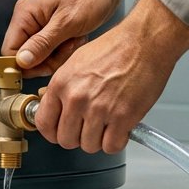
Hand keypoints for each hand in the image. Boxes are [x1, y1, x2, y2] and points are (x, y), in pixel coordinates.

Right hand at [2, 0, 161, 77]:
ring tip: (76, 39)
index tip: (45, 68)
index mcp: (25, 14)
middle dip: (48, 59)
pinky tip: (77, 37)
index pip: (9, 51)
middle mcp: (28, 19)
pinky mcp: (52, 27)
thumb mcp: (67, 23)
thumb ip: (42, 43)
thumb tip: (21, 62)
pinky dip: (65, 48)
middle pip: (26, 56)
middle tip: (68, 47)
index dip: (24, 65)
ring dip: (59, 54)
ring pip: (41, 54)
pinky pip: (52, 48)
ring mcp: (40, 23)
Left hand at [34, 0, 188, 153]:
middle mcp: (76, 98)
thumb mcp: (76, 62)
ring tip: (106, 125)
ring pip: (88, 146)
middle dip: (76, 137)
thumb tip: (54, 107)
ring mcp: (99, 109)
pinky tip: (119, 128)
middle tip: (87, 128)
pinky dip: (116, 141)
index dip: (52, 132)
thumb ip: (62, 87)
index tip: (59, 132)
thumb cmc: (115, 48)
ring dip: (98, 139)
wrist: (144, 42)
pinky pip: (112, 146)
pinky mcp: (122, 117)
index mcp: (61, 83)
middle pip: (65, 140)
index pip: (44, 124)